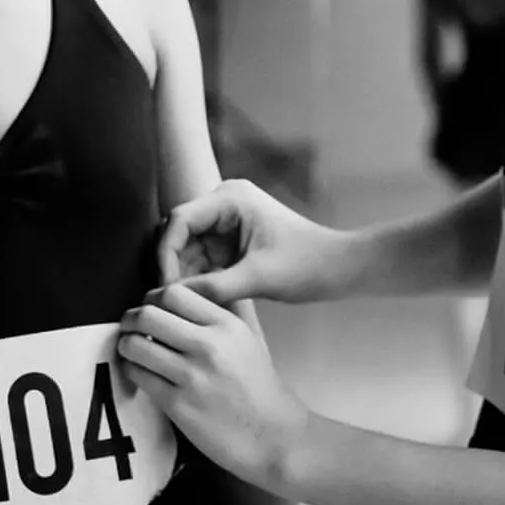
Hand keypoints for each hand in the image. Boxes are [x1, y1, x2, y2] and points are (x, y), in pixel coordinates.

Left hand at [118, 284, 309, 490]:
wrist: (272, 436)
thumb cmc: (260, 387)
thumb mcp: (252, 338)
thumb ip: (228, 308)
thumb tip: (200, 282)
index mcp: (227, 325)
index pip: (174, 293)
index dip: (152, 298)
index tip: (149, 308)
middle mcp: (209, 346)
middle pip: (148, 315)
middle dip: (130, 319)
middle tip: (130, 327)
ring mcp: (192, 376)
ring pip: (135, 345)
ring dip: (126, 345)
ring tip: (131, 350)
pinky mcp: (178, 405)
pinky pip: (138, 376)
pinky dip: (131, 370)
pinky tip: (140, 372)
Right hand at [157, 179, 349, 306]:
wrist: (338, 269)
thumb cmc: (306, 266)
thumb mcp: (257, 278)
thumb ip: (213, 288)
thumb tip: (173, 300)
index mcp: (230, 199)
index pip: (179, 220)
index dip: (166, 253)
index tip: (166, 286)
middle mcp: (224, 203)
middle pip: (179, 233)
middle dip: (173, 266)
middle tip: (168, 300)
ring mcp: (226, 222)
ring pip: (187, 249)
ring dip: (184, 275)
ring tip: (183, 305)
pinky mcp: (230, 241)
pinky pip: (202, 258)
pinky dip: (198, 279)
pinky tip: (197, 301)